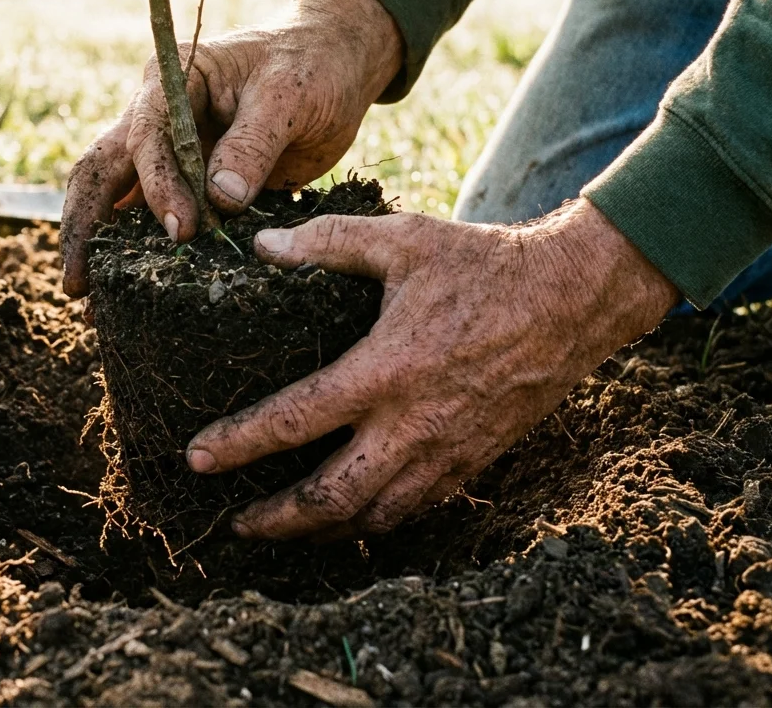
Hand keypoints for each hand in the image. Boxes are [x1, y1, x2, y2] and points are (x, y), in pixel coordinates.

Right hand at [60, 0, 402, 296]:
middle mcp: (154, 114)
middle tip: (78, 285)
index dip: (157, 186)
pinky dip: (136, 253)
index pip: (146, 137)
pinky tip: (126, 294)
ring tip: (91, 303)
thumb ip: (254, 144)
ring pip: (113, 199)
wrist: (333, 65)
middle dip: (85, 227)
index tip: (181, 231)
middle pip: (99, 170)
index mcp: (172, 80)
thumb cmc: (312, 67)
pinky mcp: (184, 182)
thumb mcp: (291, 96)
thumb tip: (221, 201)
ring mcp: (164, 150)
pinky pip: (148, 218)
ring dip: (101, 248)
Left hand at [184, 199, 679, 540]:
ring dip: (320, 532)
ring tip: (281, 531)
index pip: (295, 420)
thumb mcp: (405, 239)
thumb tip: (262, 244)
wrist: (574, 298)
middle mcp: (413, 425)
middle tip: (233, 525)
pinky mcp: (472, 464)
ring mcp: (446, 452)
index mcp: (385, 370)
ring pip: (373, 518)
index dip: (239, 444)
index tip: (197, 459)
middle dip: (274, 520)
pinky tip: (349, 520)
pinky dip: (373, 524)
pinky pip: (415, 511)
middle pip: (330, 498)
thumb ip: (329, 242)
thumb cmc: (483, 264)